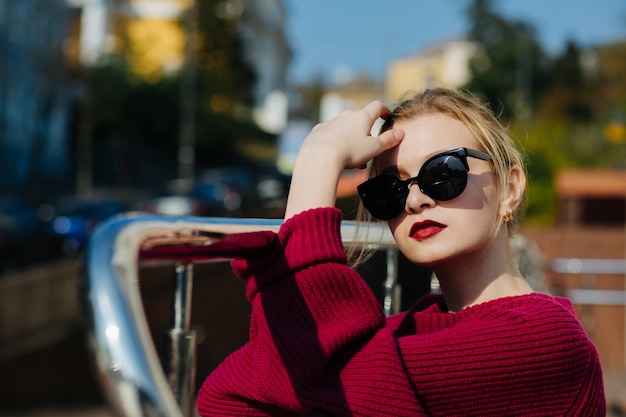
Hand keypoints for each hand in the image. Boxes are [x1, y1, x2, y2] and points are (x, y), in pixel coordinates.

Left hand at [284, 101, 403, 218]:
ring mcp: (331, 122)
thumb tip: (400, 133)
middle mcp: (346, 115)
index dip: (384, 110)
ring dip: (351, 139)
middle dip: (365, 132)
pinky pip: (331, 134)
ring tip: (353, 158)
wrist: (319, 156)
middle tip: (368, 149)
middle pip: (360, 119)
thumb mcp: (374, 148)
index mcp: (362, 117)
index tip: (386, 116)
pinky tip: (336, 155)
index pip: (377, 106)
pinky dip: (336, 142)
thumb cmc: (350, 152)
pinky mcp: (319, 130)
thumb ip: (388, 140)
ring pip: (345, 128)